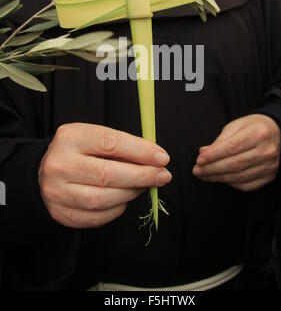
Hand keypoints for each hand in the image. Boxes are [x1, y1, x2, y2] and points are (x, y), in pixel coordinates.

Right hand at [39, 123, 170, 227]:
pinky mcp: (61, 213)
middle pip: (108, 174)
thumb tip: (155, 159)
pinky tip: (124, 198)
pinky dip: (117, 209)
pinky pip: (98, 216)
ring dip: (132, 193)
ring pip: (103, 199)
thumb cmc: (78, 151)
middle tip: (162, 175)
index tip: (162, 158)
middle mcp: (60, 164)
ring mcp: (57, 191)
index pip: (110, 143)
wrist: (44, 171)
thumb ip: (121, 145)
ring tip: (144, 186)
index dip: (140, 151)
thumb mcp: (93, 137)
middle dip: (142, 176)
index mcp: (70, 138)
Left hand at [193, 114, 280, 191]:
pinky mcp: (270, 176)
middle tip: (197, 170)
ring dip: (218, 178)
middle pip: (234, 164)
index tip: (199, 160)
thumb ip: (219, 140)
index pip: (231, 148)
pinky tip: (220, 179)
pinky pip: (247, 185)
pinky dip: (231, 184)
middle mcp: (266, 151)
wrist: (276, 133)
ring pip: (239, 177)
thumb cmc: (252, 128)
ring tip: (204, 175)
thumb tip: (203, 153)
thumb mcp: (235, 126)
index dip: (213, 156)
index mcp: (257, 133)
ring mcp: (269, 165)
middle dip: (212, 169)